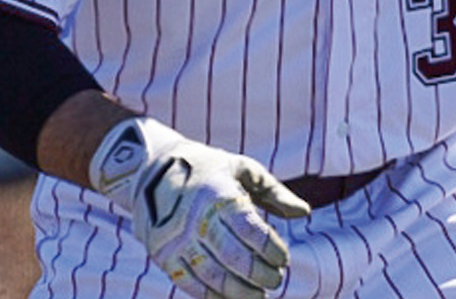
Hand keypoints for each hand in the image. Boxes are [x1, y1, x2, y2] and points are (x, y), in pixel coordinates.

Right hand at [91, 117, 310, 298]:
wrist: (151, 170)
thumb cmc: (208, 170)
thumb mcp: (242, 169)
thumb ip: (275, 191)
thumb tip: (304, 213)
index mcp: (220, 195)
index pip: (253, 232)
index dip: (273, 250)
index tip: (283, 259)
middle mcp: (197, 219)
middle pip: (235, 258)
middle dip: (261, 275)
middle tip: (276, 280)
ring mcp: (178, 240)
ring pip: (213, 276)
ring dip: (240, 292)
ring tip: (258, 295)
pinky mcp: (163, 255)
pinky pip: (190, 284)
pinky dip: (212, 296)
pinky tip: (230, 297)